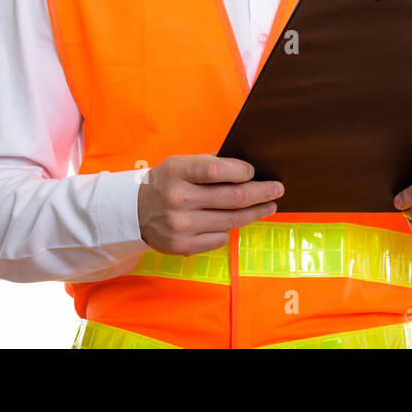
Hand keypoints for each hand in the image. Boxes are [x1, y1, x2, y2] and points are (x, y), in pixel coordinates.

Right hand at [137, 154, 282, 255]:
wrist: (134, 212)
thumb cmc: (166, 182)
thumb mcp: (181, 164)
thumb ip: (210, 164)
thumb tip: (248, 168)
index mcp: (177, 172)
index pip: (216, 170)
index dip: (241, 171)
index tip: (254, 172)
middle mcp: (178, 199)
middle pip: (233, 198)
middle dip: (261, 192)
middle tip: (278, 189)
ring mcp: (180, 226)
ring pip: (231, 220)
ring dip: (256, 212)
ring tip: (269, 205)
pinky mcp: (183, 246)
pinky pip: (220, 238)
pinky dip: (230, 229)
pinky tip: (236, 221)